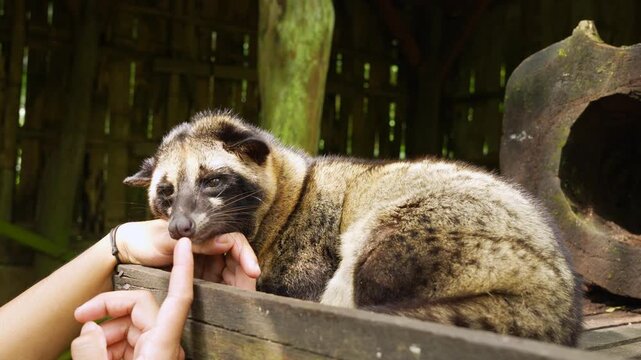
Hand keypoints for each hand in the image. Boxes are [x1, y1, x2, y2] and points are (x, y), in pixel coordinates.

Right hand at [71, 238, 193, 359]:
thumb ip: (92, 349)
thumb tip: (88, 329)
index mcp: (163, 344)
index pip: (180, 296)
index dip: (183, 267)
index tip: (184, 244)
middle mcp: (167, 345)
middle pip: (141, 306)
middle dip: (108, 307)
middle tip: (80, 317)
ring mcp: (160, 352)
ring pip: (134, 323)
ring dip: (107, 330)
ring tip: (86, 348)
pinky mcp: (153, 358)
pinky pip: (133, 340)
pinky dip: (112, 342)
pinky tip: (97, 353)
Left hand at [115, 220, 259, 289]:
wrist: (126, 253)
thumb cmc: (144, 240)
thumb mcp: (167, 240)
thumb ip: (196, 241)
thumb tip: (227, 242)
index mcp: (204, 232)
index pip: (234, 241)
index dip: (246, 255)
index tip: (252, 271)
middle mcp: (208, 246)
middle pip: (236, 258)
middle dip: (246, 272)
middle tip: (250, 291)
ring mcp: (204, 262)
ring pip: (230, 272)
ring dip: (238, 283)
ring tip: (241, 298)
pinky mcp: (198, 277)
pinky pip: (217, 283)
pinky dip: (225, 291)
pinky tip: (228, 300)